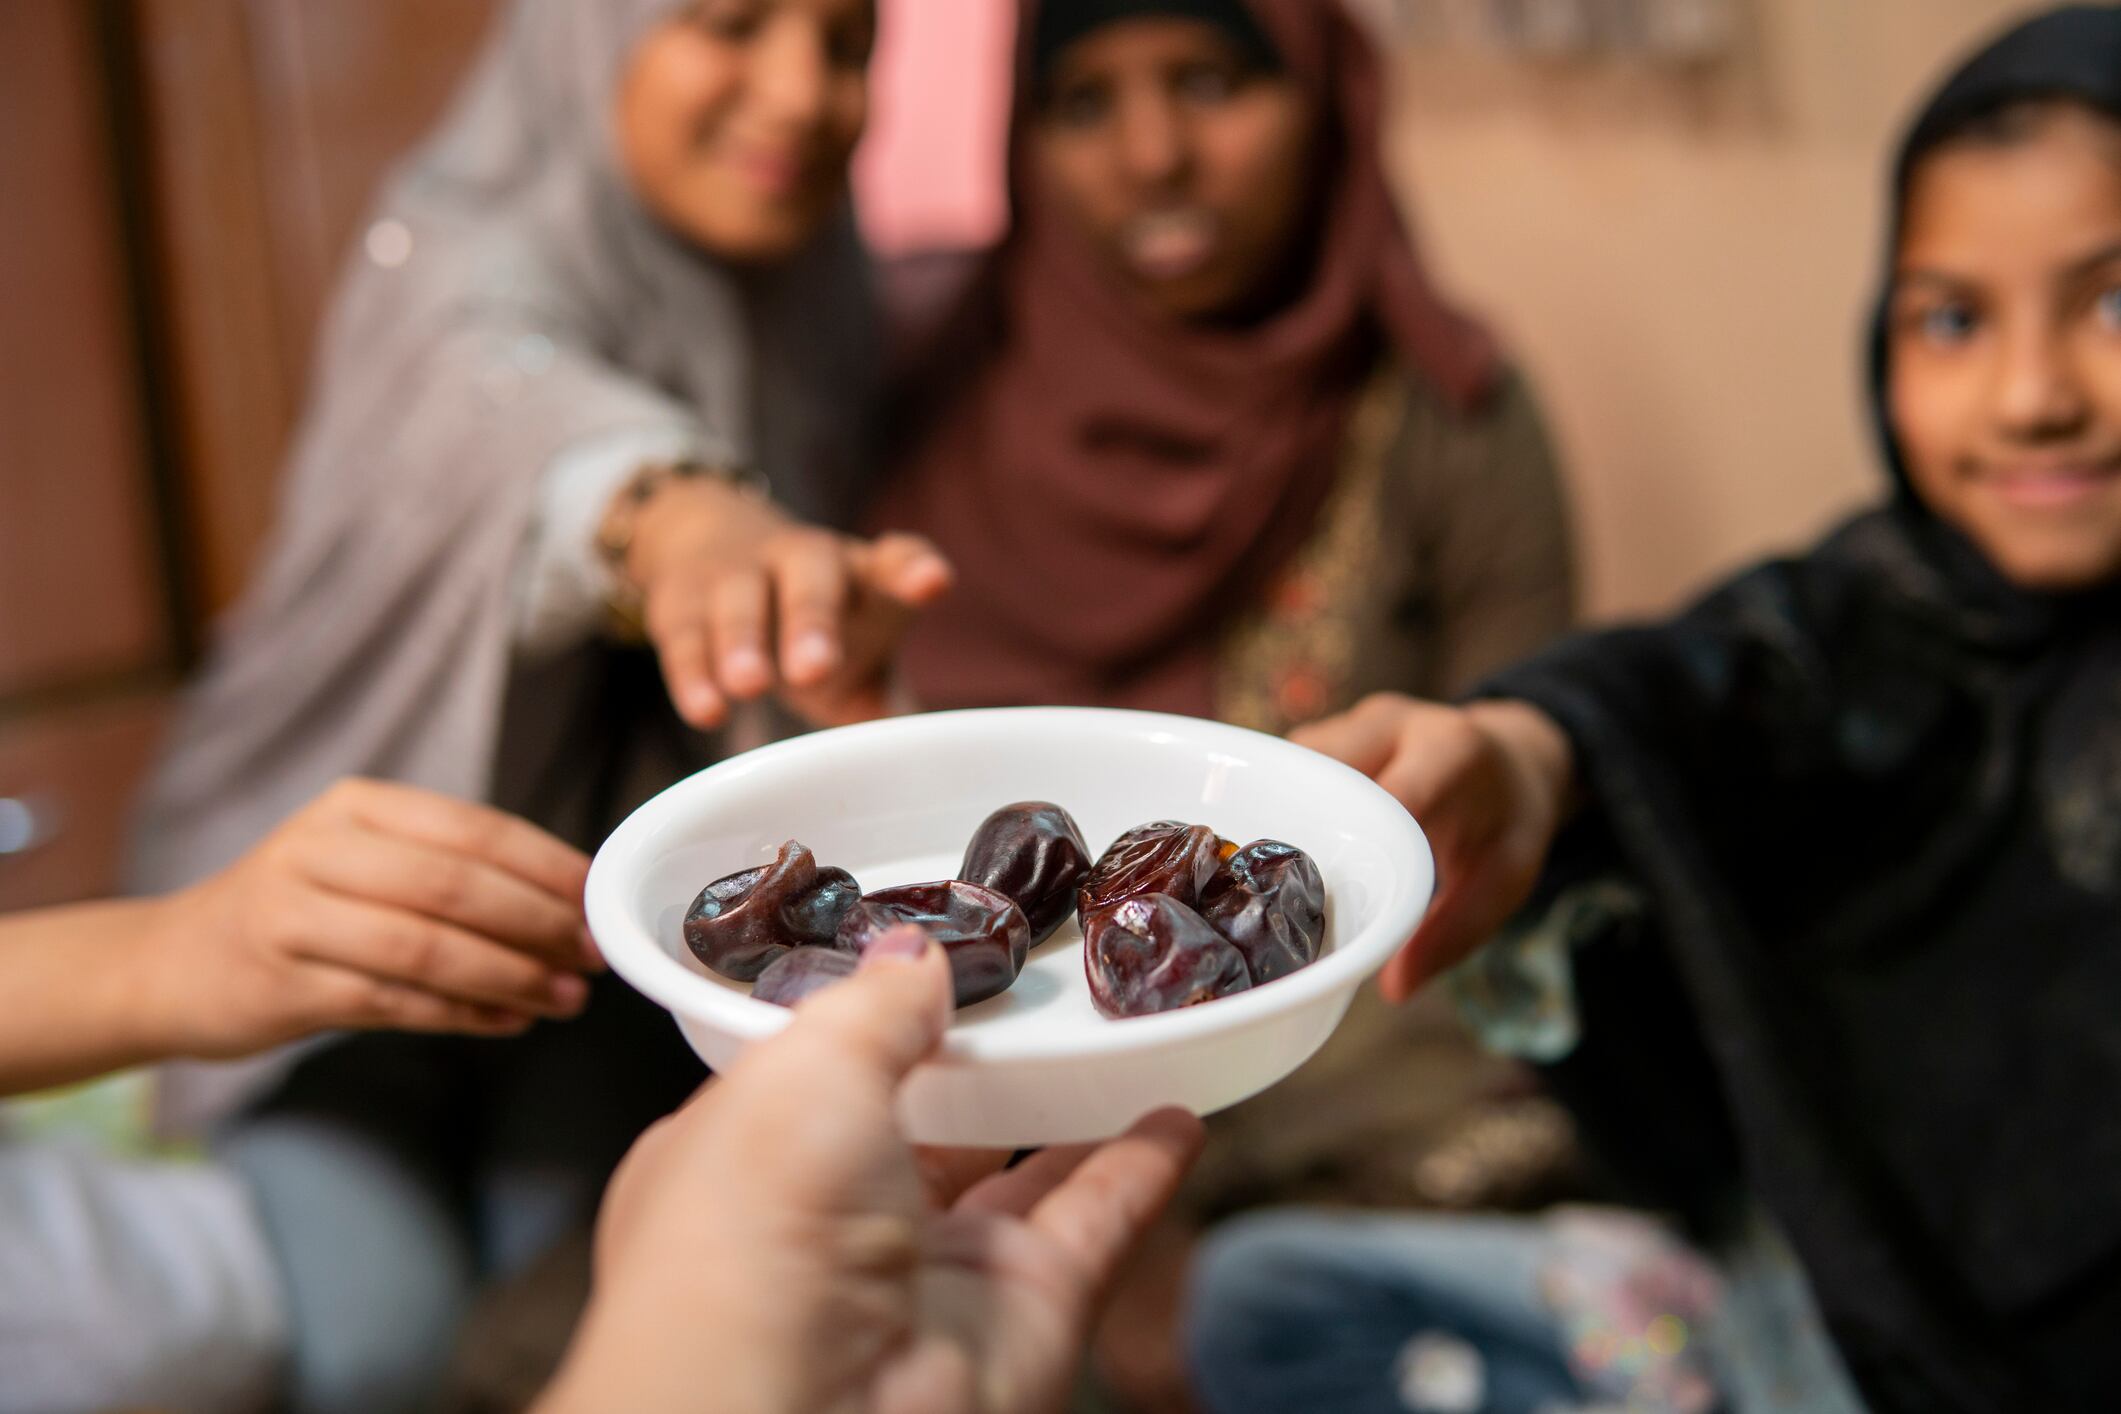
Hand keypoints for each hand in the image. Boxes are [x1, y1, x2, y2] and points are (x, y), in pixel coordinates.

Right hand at [139, 779, 595, 1056]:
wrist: (171, 964)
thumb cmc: (297, 910)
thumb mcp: (360, 860)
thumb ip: (449, 870)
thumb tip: (567, 902)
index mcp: (356, 808)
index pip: (475, 830)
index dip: (548, 868)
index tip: (597, 901)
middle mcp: (320, 851)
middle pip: (457, 888)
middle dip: (539, 925)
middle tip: (591, 957)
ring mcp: (295, 918)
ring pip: (430, 950)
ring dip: (511, 978)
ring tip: (565, 998)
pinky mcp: (283, 986)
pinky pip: (395, 1004)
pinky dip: (463, 1015)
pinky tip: (508, 1021)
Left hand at [539, 930, 1205, 1413]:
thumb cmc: (752, 1245)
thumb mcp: (803, 1074)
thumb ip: (873, 1006)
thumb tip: (915, 952)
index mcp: (746, 1155)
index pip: (813, 1071)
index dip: (868, 1013)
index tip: (930, 946)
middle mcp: (837, 1219)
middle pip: (923, 1120)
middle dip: (973, 1058)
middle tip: (1032, 981)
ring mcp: (933, 1271)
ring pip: (1017, 1170)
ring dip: (1068, 1105)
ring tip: (1115, 1032)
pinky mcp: (1023, 1309)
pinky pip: (1096, 1220)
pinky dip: (1141, 1168)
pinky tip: (1176, 1115)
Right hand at [628, 478, 952, 729]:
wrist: (712, 548)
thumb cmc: (814, 626)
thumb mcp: (858, 660)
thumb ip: (886, 705)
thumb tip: (919, 769)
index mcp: (862, 574)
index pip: (895, 561)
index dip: (913, 569)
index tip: (933, 582)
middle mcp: (804, 561)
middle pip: (811, 576)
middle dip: (813, 620)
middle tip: (815, 669)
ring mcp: (740, 574)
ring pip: (740, 598)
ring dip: (743, 640)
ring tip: (750, 686)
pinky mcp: (683, 601)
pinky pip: (686, 636)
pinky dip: (692, 673)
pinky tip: (707, 710)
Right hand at [1292, 694, 1576, 1000]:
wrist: (1509, 759)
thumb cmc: (1507, 821)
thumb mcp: (1507, 878)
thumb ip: (1457, 930)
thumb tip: (1393, 987)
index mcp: (1447, 751)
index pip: (1388, 793)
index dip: (1350, 837)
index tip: (1319, 894)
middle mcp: (1391, 724)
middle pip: (1323, 773)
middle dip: (1300, 830)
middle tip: (1282, 899)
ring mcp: (1352, 723)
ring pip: (1293, 768)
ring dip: (1281, 818)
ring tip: (1272, 879)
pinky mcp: (1325, 734)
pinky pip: (1289, 770)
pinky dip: (1280, 808)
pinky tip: (1276, 853)